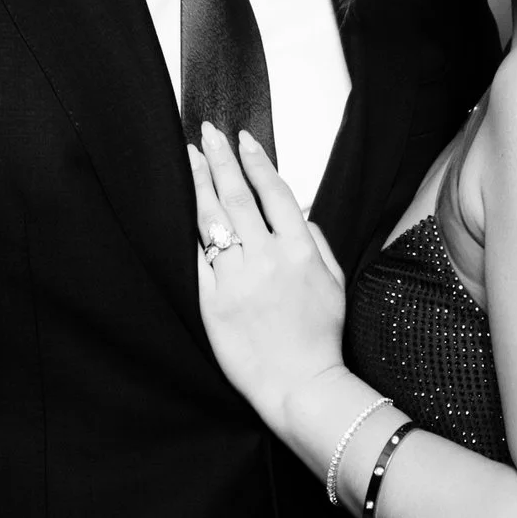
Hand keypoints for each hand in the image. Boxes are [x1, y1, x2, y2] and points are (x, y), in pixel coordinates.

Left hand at [188, 124, 348, 430]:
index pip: (275, 192)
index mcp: (299, 250)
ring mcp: (237, 280)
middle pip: (238, 197)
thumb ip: (315, 241)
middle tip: (207, 132)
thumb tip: (297, 211)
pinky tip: (182, 209)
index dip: (257, 162)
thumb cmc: (320, 337)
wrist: (300, 385)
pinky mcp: (212, 302)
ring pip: (214, 221)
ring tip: (189, 157)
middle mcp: (267, 258)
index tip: (243, 138)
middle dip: (220, 160)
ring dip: (200, 185)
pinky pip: (198, 259)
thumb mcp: (334, 282)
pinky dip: (191, 232)